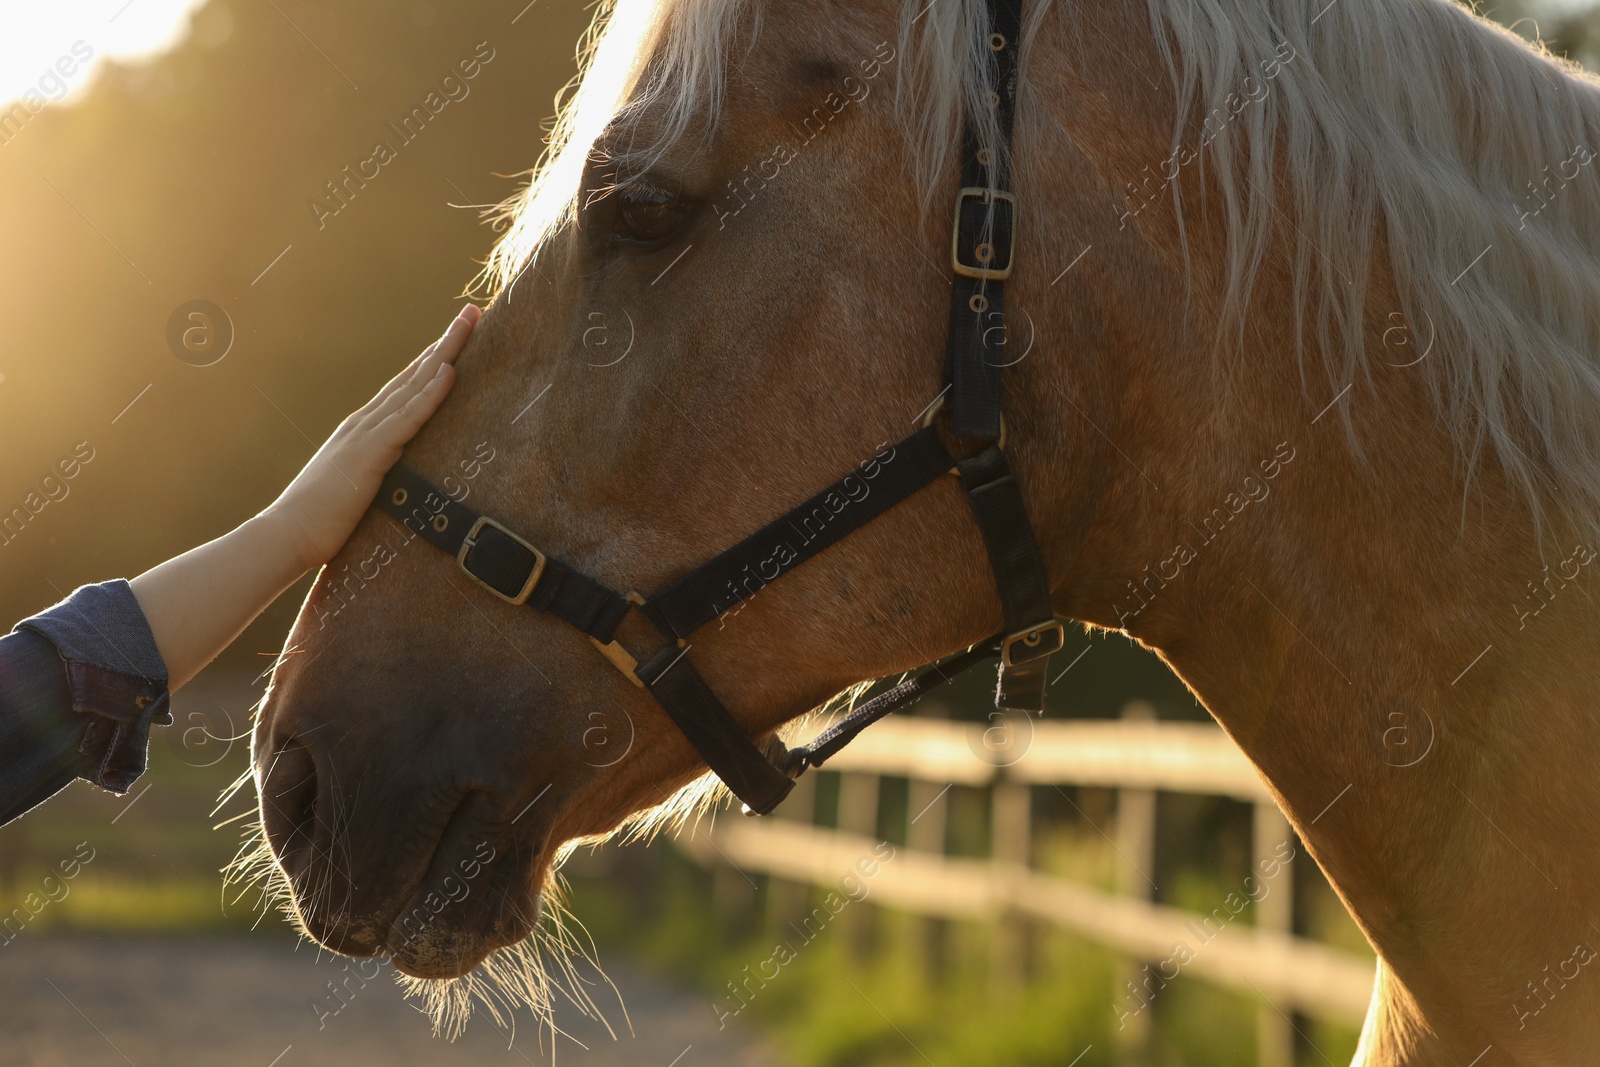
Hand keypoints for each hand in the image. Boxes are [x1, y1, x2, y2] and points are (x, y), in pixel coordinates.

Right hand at [264, 304, 479, 568]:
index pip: (406, 389)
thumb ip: (374, 478)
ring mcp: (366, 435)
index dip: (433, 361)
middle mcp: (365, 423)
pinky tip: (450, 372)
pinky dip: (431, 394)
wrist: (284, 537)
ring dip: (445, 353)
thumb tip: (394, 483)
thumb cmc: (318, 523)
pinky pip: (408, 419)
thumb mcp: (356, 492)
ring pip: (415, 386)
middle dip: (446, 343)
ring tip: (469, 324)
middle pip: (414, 375)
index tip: (457, 337)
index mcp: (362, 432)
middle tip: (472, 312)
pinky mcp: (370, 454)